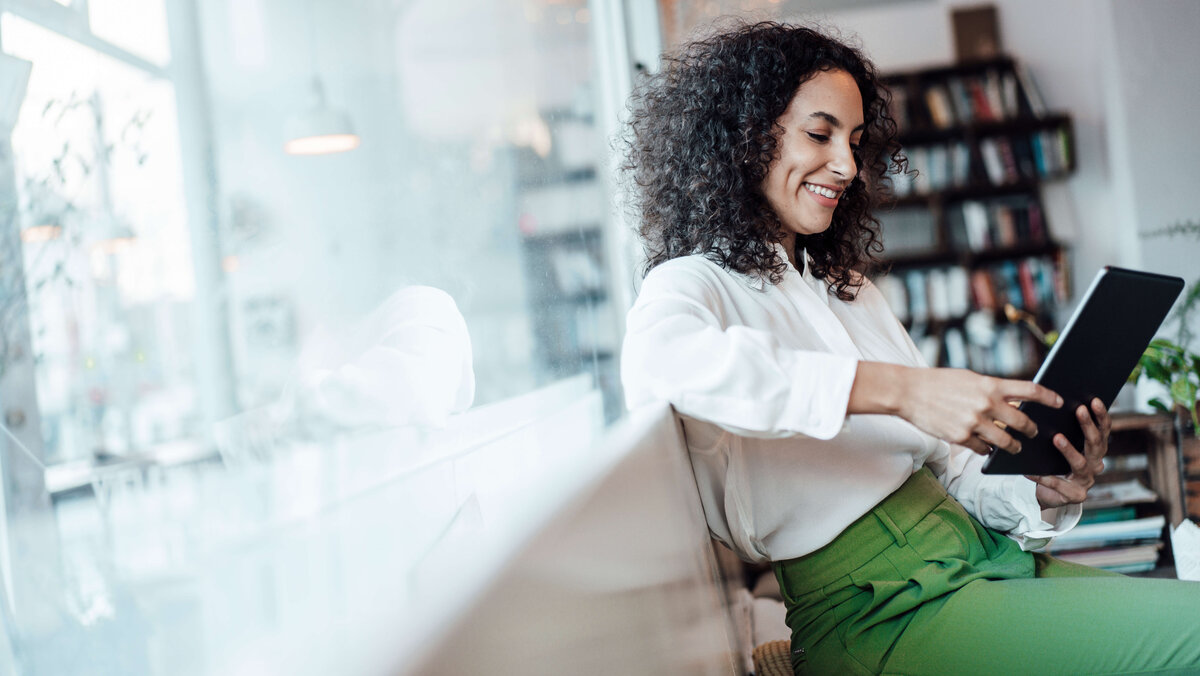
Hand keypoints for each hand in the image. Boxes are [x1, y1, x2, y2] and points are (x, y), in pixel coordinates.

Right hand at [896, 368, 1063, 454]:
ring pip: (1006, 441)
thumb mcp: (969, 378)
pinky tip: (986, 448)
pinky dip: (987, 450)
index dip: (1048, 397)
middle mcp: (986, 404)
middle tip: (1034, 432)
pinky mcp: (961, 437)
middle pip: (1023, 422)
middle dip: (1031, 430)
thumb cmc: (939, 382)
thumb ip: (990, 389)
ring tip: (1015, 447)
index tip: (1059, 402)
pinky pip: (983, 449)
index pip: (1030, 390)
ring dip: (1014, 446)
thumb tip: (1012, 400)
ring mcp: (975, 423)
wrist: (908, 391)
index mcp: (990, 385)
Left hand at [1028, 398, 1110, 508]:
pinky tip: (1030, 470)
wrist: (1047, 493)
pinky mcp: (1075, 496)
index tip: (1094, 400)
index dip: (1101, 415)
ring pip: (1080, 464)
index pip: (1103, 429)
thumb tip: (1044, 403)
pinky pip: (1058, 484)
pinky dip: (1044, 477)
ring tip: (1056, 437)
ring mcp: (1087, 480)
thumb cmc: (1051, 462)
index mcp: (1094, 449)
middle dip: (1088, 425)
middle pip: (1095, 443)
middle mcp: (1095, 464)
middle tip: (1079, 409)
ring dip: (1069, 449)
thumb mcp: (1057, 442)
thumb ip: (1058, 427)